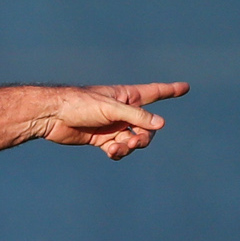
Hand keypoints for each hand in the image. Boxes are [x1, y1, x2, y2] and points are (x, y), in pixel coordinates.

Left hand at [36, 81, 190, 159]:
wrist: (53, 116)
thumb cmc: (80, 104)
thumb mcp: (111, 108)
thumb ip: (136, 116)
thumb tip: (160, 124)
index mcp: (127, 96)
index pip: (154, 93)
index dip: (170, 90)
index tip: (185, 87)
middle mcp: (123, 111)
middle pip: (146, 127)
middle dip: (143, 137)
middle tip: (133, 141)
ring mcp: (113, 126)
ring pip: (133, 141)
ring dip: (128, 147)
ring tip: (116, 148)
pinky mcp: (102, 140)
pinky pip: (118, 149)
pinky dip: (118, 153)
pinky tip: (111, 152)